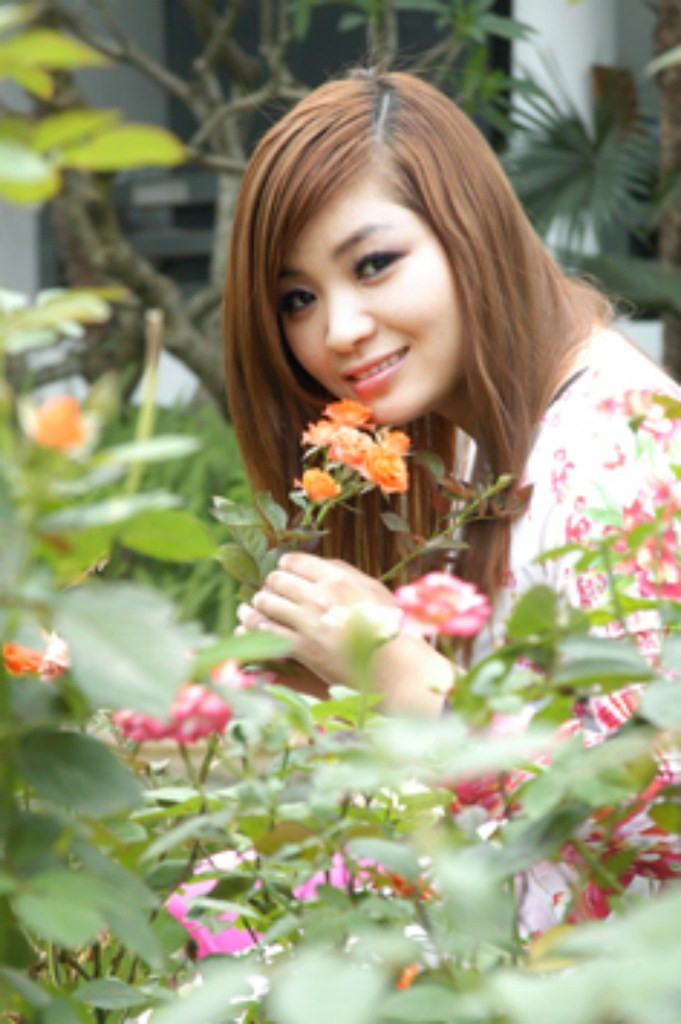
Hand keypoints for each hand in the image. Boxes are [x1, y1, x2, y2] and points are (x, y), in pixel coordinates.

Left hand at [236, 552, 395, 687]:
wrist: (391, 666)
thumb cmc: (387, 626)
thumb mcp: (372, 589)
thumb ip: (345, 572)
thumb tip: (320, 563)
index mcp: (337, 578)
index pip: (295, 561)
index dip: (285, 564)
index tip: (283, 569)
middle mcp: (319, 596)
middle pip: (277, 580)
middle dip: (271, 584)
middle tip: (271, 588)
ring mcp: (308, 622)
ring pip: (266, 603)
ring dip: (259, 603)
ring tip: (258, 604)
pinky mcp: (301, 648)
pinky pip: (268, 631)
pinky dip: (255, 626)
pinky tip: (251, 626)